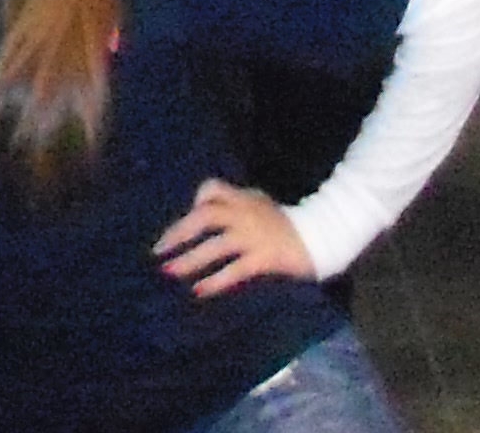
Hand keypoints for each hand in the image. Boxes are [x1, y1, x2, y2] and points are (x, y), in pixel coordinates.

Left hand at [153, 177, 314, 298]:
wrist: (320, 237)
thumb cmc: (287, 223)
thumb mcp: (261, 204)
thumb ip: (237, 203)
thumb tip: (205, 208)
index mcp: (244, 199)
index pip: (213, 189)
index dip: (196, 201)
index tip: (184, 220)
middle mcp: (245, 214)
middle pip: (204, 216)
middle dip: (179, 232)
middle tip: (159, 250)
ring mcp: (253, 236)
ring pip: (215, 245)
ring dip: (190, 259)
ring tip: (170, 271)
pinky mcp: (263, 258)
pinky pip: (233, 270)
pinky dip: (215, 280)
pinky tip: (199, 290)